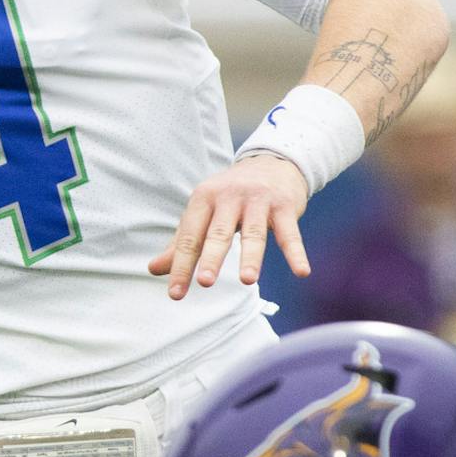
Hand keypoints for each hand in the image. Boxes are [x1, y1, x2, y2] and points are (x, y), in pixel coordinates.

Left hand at [149, 153, 311, 299]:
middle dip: (211, 257)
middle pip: (218, 233)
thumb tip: (153, 269)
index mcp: (204, 198)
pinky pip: (291, 233)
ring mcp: (258, 200)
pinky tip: (301, 271)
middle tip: (204, 282)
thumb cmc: (231, 195)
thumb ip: (182, 241)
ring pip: (254, 233)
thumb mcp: (204, 212)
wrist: (272, 163)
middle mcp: (229, 197)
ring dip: (251, 257)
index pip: (190, 237)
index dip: (181, 266)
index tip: (175, 293)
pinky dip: (296, 253)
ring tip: (248, 280)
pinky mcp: (285, 206)